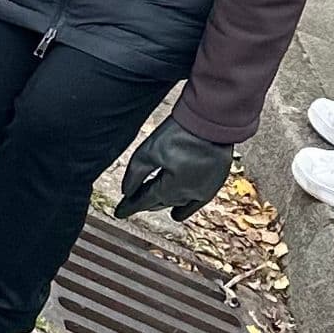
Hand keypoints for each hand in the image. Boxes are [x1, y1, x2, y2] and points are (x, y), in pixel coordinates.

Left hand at [116, 109, 233, 220]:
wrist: (213, 120)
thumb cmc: (182, 132)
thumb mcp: (150, 150)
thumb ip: (136, 173)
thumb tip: (127, 191)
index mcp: (171, 187)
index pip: (145, 201)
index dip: (130, 206)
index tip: (120, 212)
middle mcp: (187, 194)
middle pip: (160, 202)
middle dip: (145, 203)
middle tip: (132, 203)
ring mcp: (202, 190)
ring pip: (176, 202)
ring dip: (162, 202)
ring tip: (151, 203)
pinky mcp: (213, 183)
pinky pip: (195, 203)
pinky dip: (183, 207)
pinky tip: (176, 212)